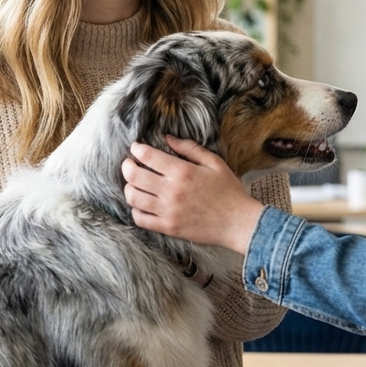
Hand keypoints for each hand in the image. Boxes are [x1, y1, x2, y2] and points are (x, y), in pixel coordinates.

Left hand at [121, 135, 264, 253]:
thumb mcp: (214, 162)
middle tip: (130, 163)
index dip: (137, 149)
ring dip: (129, 187)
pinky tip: (142, 204)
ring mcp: (168, 211)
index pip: (148, 156)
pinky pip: (140, 219)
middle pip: (134, 175)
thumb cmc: (229, 191)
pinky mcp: (168, 228)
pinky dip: (136, 209)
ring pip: (133, 197)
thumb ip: (189, 148)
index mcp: (183, 172)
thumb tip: (167, 138)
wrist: (238, 222)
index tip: (136, 148)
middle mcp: (171, 191)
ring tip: (134, 183)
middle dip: (127, 166)